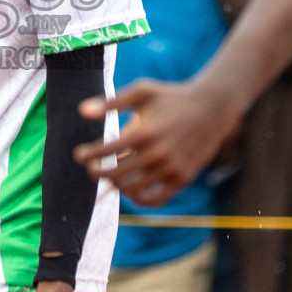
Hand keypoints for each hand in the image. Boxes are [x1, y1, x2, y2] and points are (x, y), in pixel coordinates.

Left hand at [74, 78, 241, 205]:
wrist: (212, 108)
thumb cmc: (172, 97)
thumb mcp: (142, 92)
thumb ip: (112, 102)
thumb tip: (81, 112)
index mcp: (145, 132)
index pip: (108, 151)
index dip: (89, 156)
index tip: (79, 156)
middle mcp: (158, 154)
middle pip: (117, 174)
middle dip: (98, 173)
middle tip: (91, 169)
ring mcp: (171, 169)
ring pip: (133, 190)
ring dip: (116, 186)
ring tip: (110, 178)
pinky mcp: (182, 179)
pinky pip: (156, 200)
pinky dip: (139, 200)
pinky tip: (130, 190)